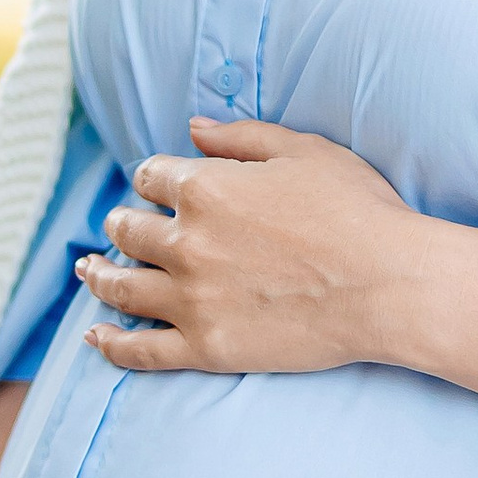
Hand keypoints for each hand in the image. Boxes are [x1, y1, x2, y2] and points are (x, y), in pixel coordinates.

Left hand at [78, 118, 422, 376]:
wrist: (389, 285)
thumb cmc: (358, 211)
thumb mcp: (304, 151)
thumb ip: (240, 137)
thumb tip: (192, 127)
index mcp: (205, 188)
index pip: (152, 177)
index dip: (154, 179)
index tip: (159, 188)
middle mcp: (186, 243)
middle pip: (128, 230)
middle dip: (122, 224)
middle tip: (120, 227)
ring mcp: (191, 300)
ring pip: (122, 286)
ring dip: (99, 276)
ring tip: (89, 271)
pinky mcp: (206, 347)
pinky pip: (140, 350)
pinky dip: (111, 344)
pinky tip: (95, 337)